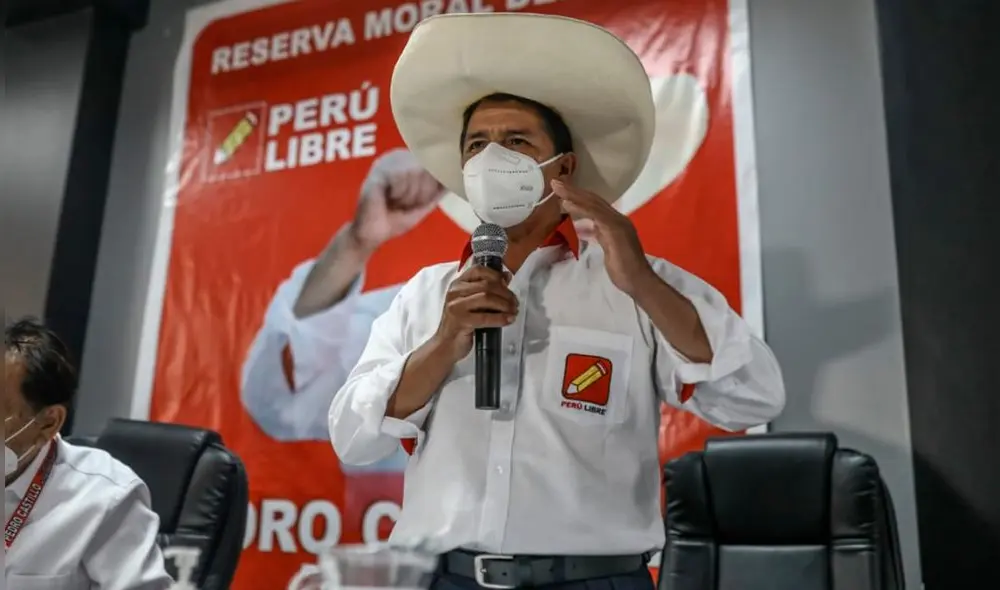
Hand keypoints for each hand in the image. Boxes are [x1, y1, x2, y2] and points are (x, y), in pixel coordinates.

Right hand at [349, 149, 443, 251]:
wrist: (373, 235)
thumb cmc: (395, 218)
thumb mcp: (423, 204)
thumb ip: (438, 191)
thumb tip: (455, 179)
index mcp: (408, 162)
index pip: (434, 166)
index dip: (430, 187)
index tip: (417, 202)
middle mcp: (397, 157)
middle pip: (426, 168)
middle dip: (421, 193)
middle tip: (405, 205)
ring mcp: (386, 162)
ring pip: (414, 172)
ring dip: (410, 195)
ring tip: (396, 203)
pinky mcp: (378, 171)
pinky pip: (400, 177)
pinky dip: (399, 195)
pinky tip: (388, 200)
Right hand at [433, 266, 517, 361]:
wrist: (445, 345)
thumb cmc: (460, 324)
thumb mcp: (472, 303)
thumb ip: (487, 289)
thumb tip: (506, 276)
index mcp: (457, 284)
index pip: (479, 270)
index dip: (496, 276)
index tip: (507, 285)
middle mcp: (455, 292)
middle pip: (486, 285)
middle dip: (505, 293)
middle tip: (514, 302)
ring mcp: (456, 306)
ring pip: (487, 298)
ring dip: (505, 304)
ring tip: (513, 311)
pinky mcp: (460, 321)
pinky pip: (485, 317)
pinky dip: (500, 318)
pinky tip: (508, 320)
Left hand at [552, 178, 653, 296]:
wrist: (638, 281)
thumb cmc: (624, 270)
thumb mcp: (608, 248)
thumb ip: (599, 236)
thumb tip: (586, 228)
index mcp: (616, 223)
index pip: (596, 206)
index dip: (579, 197)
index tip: (563, 191)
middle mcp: (618, 219)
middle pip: (593, 200)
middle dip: (574, 191)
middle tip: (555, 183)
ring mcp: (617, 223)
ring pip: (592, 204)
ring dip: (573, 195)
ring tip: (557, 187)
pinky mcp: (614, 230)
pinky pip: (595, 214)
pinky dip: (580, 207)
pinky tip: (567, 203)